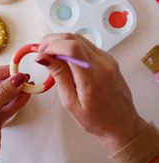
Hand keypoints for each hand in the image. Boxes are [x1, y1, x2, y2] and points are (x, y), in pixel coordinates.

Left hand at [0, 67, 30, 162]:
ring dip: (16, 91)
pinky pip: (8, 107)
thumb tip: (15, 79)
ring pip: (3, 96)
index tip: (12, 70)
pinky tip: (26, 96)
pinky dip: (17, 102)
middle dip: (9, 82)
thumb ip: (1, 95)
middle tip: (24, 77)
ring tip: (29, 86)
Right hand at [36, 33, 146, 153]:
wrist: (121, 124)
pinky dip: (72, 46)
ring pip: (80, 38)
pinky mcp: (108, 58)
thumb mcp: (70, 102)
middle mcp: (103, 64)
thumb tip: (43, 57)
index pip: (72, 48)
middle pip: (74, 38)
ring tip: (51, 54)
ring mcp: (107, 59)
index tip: (41, 53)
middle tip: (42, 52)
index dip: (53, 45)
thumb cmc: (97, 119)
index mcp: (93, 78)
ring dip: (62, 41)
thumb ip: (58, 75)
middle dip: (54, 40)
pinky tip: (64, 57)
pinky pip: (87, 45)